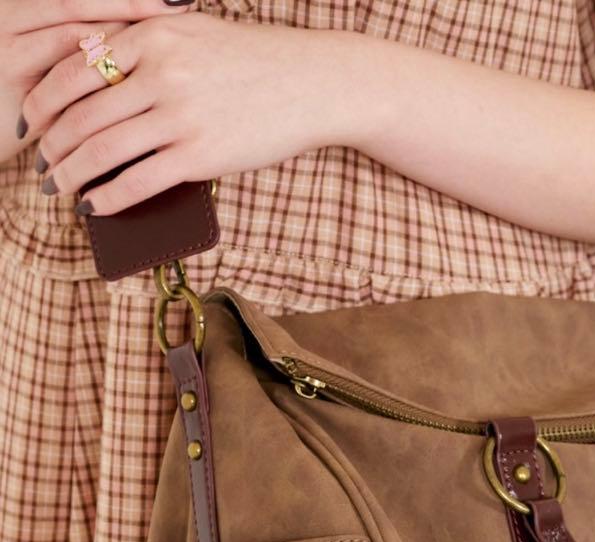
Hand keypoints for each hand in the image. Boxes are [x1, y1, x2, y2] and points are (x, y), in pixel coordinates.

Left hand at [25, 12, 341, 214]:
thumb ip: (147, 46)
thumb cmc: (256, 63)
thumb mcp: (193, 33)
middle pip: (80, 111)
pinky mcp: (200, 154)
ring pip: (101, 147)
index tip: (33, 122)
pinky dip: (109, 196)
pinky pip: (139, 179)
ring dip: (72, 173)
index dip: (44, 99)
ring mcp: (179, 114)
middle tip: (41, 163)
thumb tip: (102, 77)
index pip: (74, 67)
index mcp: (150, 33)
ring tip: (60, 188)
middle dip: (52, 143)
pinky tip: (95, 206)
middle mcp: (160, 70)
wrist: (312, 83)